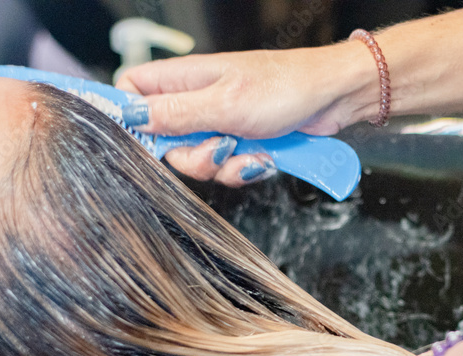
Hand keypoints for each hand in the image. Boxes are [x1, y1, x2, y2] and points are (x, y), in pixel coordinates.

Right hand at [115, 44, 373, 184]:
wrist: (333, 99)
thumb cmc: (285, 87)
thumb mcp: (224, 104)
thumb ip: (175, 114)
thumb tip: (131, 115)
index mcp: (183, 79)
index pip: (131, 91)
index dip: (129, 116)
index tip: (145, 138)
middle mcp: (197, 100)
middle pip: (164, 141)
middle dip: (192, 157)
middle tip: (220, 148)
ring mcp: (219, 122)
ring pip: (198, 160)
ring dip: (224, 166)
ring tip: (248, 150)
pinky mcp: (241, 142)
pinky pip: (227, 168)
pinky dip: (245, 168)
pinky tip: (264, 157)